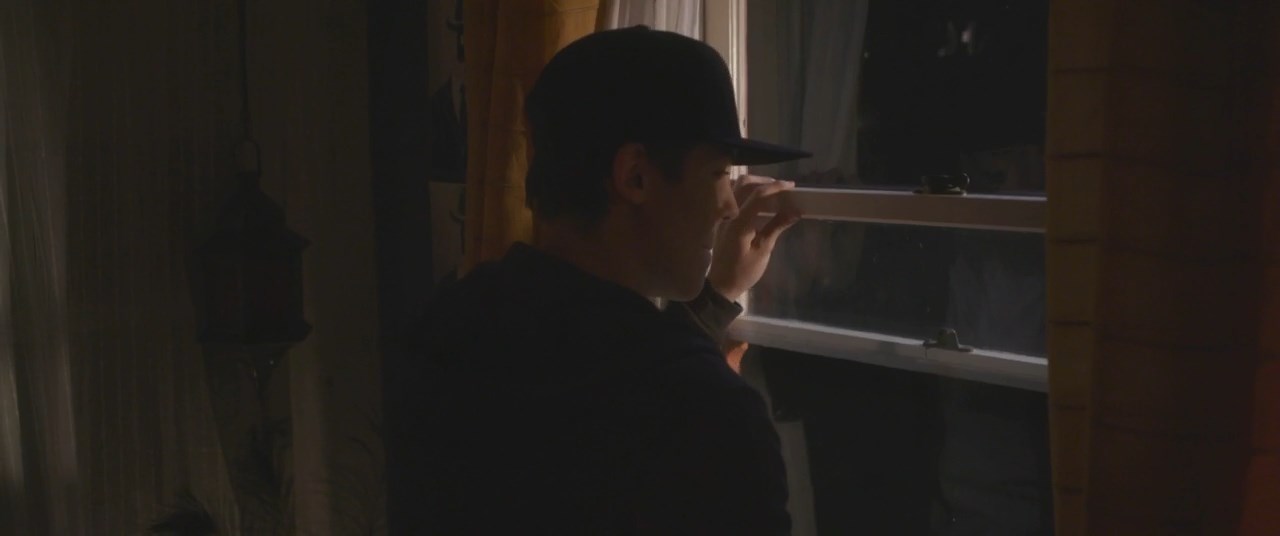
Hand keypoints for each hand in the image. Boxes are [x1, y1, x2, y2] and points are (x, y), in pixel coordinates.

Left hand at [708, 175, 801, 301]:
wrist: (721, 284)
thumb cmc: (743, 271)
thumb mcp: (763, 250)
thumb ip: (777, 227)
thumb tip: (795, 211)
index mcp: (739, 223)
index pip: (757, 196)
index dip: (776, 188)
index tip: (792, 186)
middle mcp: (729, 215)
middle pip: (744, 184)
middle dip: (765, 182)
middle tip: (784, 187)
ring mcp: (723, 216)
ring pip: (737, 187)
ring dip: (755, 184)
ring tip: (773, 190)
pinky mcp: (723, 219)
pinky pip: (733, 196)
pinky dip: (747, 191)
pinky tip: (759, 199)